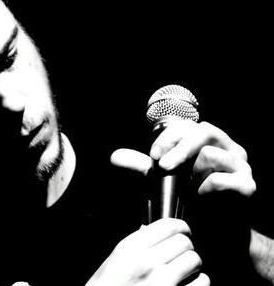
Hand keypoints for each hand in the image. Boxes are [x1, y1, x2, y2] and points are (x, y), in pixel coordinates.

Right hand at [86, 218, 208, 285]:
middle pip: (184, 241)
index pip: (168, 225)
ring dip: (193, 265)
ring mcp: (163, 282)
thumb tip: (154, 233)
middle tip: (183, 252)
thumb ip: (136, 245)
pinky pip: (202, 282)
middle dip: (186, 246)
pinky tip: (189, 284)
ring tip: (185, 270)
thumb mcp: (115, 260)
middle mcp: (148, 262)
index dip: (181, 226)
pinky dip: (199, 282)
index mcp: (132, 248)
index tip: (183, 231)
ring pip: (194, 260)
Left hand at [111, 121, 255, 196]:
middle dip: (179, 148)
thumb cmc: (190, 202)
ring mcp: (240, 165)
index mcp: (208, 141)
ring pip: (211, 154)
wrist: (215, 235)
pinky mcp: (248, 185)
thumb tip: (115, 156)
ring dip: (192, 172)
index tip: (154, 155)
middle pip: (203, 132)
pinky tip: (201, 200)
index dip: (169, 137)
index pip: (188, 126)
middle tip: (162, 165)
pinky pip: (223, 180)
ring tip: (187, 189)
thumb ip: (143, 167)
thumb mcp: (163, 181)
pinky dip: (206, 190)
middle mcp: (227, 147)